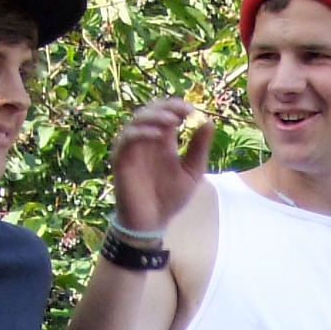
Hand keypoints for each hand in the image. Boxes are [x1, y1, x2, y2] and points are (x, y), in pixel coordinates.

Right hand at [110, 98, 214, 234]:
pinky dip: (142, 133)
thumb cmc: (170, 198)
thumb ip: (199, 148)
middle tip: (184, 111)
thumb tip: (209, 121)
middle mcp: (146, 139)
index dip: (178, 106)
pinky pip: (127, 138)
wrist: (151, 222)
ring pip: (137, 120)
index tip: (194, 111)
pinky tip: (158, 135)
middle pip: (151, 110)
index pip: (167, 112)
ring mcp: (132, 147)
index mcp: (163, 140)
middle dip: (167, 106)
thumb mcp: (192, 171)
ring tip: (173, 120)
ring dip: (155, 116)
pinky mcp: (121, 158)